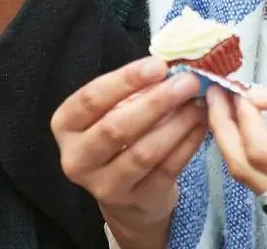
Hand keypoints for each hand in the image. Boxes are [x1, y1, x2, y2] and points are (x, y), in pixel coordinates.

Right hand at [50, 57, 207, 245]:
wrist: (125, 195)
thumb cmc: (117, 137)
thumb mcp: (110, 111)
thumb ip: (132, 91)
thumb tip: (170, 70)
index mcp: (65, 126)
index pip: (91, 99)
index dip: (125, 80)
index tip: (158, 65)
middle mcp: (78, 159)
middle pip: (116, 128)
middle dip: (156, 102)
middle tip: (187, 82)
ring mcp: (106, 186)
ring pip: (144, 152)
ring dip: (177, 124)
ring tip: (199, 102)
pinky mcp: (137, 201)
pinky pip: (167, 169)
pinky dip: (187, 144)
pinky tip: (202, 125)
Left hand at [206, 77, 266, 230]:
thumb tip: (258, 93)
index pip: (261, 153)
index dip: (240, 120)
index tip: (237, 89)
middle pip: (246, 172)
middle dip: (223, 132)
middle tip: (215, 95)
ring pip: (254, 182)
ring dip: (233, 145)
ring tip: (227, 106)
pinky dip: (251, 159)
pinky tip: (248, 130)